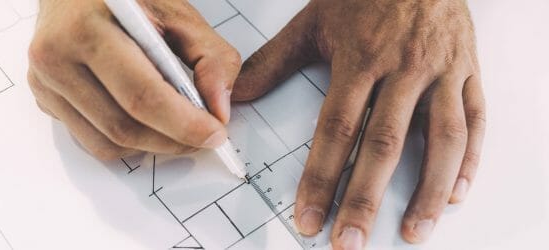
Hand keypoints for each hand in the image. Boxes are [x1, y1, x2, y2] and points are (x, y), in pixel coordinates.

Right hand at [28, 0, 240, 159]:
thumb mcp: (176, 13)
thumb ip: (210, 58)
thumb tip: (219, 111)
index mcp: (87, 28)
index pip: (141, 95)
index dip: (184, 124)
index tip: (215, 135)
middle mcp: (55, 58)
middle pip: (124, 127)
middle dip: (174, 141)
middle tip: (205, 137)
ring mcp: (44, 84)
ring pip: (108, 144)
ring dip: (153, 147)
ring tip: (179, 130)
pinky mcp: (45, 101)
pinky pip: (93, 142)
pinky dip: (129, 143)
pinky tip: (148, 123)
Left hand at [233, 0, 484, 248]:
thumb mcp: (313, 22)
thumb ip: (273, 61)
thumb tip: (234, 96)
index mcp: (360, 60)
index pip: (336, 130)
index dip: (321, 178)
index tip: (309, 217)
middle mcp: (403, 70)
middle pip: (383, 144)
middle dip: (365, 198)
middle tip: (350, 241)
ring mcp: (441, 72)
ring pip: (440, 139)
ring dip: (427, 191)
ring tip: (412, 231)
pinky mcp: (468, 71)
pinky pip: (475, 119)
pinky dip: (469, 159)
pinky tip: (456, 193)